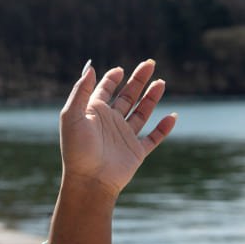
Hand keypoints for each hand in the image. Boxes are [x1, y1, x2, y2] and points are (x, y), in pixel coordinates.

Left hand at [59, 59, 176, 197]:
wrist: (89, 179)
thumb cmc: (77, 148)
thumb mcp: (72, 115)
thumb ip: (81, 91)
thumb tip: (90, 67)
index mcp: (93, 112)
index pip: (104, 90)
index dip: (112, 78)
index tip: (121, 69)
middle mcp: (110, 122)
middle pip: (127, 96)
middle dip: (138, 80)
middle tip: (150, 64)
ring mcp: (124, 136)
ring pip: (142, 112)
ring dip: (151, 98)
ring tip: (161, 82)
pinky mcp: (136, 151)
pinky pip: (154, 137)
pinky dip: (163, 128)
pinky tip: (172, 116)